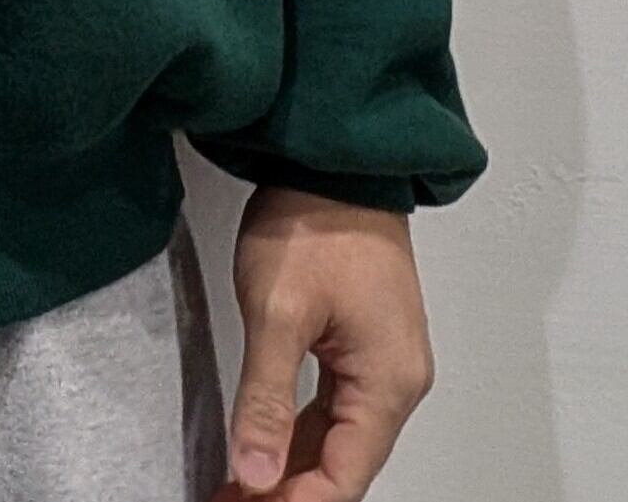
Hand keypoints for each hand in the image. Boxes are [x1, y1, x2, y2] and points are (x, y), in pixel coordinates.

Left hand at [213, 186, 436, 501]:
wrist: (331, 160)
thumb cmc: (314, 222)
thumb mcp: (276, 312)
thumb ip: (264, 397)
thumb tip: (256, 473)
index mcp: (388, 383)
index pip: (343, 476)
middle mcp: (395, 379)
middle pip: (343, 463)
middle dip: (287, 490)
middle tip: (231, 499)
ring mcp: (380, 359)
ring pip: (336, 436)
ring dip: (289, 464)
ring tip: (238, 485)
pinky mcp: (359, 340)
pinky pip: (332, 404)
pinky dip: (296, 429)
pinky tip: (262, 442)